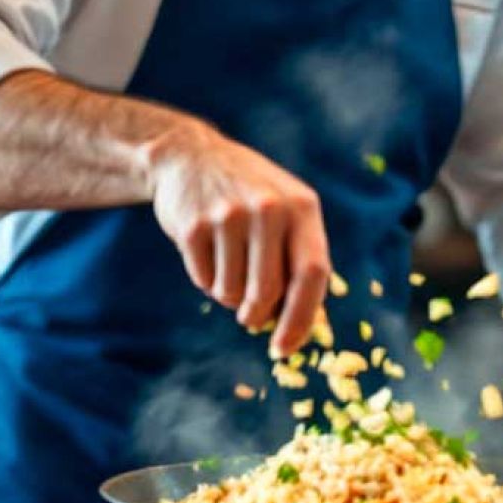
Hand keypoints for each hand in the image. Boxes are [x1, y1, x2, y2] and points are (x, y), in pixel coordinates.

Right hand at [147, 121, 330, 356]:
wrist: (189, 155)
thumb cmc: (248, 195)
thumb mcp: (285, 209)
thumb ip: (298, 258)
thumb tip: (302, 325)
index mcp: (302, 207)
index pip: (312, 274)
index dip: (301, 317)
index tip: (284, 347)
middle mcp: (269, 208)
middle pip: (268, 292)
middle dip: (257, 315)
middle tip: (250, 316)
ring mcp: (229, 216)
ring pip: (231, 293)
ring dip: (228, 295)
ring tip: (227, 264)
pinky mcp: (194, 226)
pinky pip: (204, 281)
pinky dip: (206, 279)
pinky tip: (207, 251)